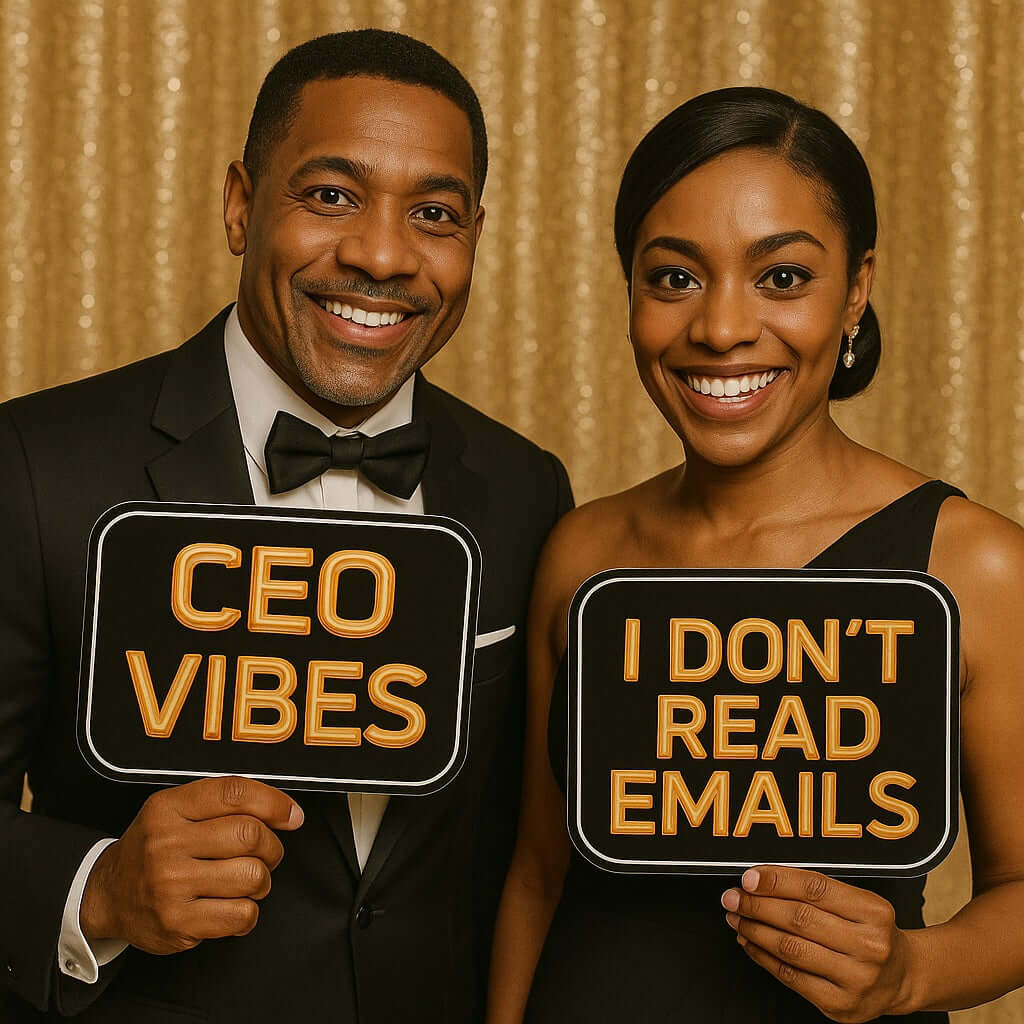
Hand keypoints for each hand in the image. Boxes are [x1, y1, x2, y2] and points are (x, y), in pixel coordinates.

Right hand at [80, 776, 303, 954]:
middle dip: (272, 846)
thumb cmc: (154, 848)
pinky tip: (233, 906)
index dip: (274, 803)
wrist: (107, 895)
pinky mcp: (177, 923)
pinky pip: (241, 914)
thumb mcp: (176, 809)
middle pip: (251, 835)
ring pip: (252, 876)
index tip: (292, 816)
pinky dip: (248, 912)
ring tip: (247, 880)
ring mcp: (171, 885)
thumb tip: (285, 812)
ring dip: (261, 880)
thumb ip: (222, 802)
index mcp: (169, 808)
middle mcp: (167, 844)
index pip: (234, 793)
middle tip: (265, 854)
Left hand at [721, 865, 917, 1022]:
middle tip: (733, 897)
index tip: (749, 877)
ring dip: (755, 930)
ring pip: (791, 949)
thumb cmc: (870, 932)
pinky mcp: (840, 1005)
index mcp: (874, 911)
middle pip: (799, 919)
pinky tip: (750, 942)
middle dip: (757, 905)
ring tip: (737, 917)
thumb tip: (761, 880)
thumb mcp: (857, 902)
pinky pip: (790, 976)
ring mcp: (856, 979)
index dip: (776, 881)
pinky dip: (763, 957)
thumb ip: (816, 889)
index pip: (815, 888)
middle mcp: (869, 946)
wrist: (900, 977)